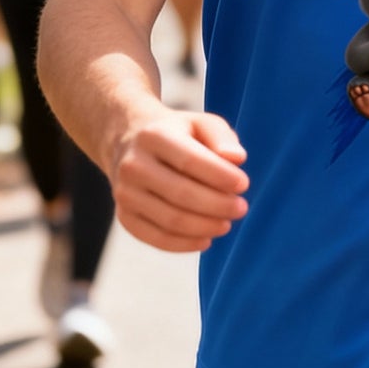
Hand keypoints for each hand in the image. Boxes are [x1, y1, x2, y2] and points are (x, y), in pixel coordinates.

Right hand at [109, 102, 249, 252]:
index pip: (190, 161)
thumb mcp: (201, 123)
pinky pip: (156, 238)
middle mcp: (134, 165)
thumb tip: (237, 159)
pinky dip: (184, 244)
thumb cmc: (177, 133)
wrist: (130, 141)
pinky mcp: (125, 216)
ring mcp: (125, 193)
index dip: (220, 176)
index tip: (243, 184)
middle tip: (241, 208)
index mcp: (155, 136)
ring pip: (170, 220)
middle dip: (217, 205)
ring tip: (226, 224)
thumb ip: (222, 137)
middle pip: (181, 194)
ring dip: (205, 227)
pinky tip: (206, 239)